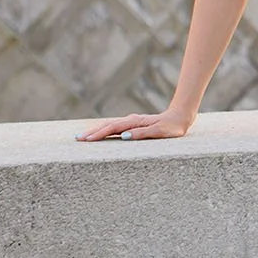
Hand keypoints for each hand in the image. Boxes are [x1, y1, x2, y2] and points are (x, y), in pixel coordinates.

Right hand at [76, 109, 194, 142]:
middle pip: (107, 126)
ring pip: (110, 126)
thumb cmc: (172, 127)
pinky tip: (100, 135)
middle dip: (92, 132)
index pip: (112, 128)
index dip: (98, 134)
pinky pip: (116, 128)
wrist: (180, 117)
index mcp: (134, 122)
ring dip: (97, 131)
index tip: (85, 139)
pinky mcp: (133, 125)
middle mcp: (130, 120)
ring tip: (84, 137)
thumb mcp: (159, 132)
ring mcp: (131, 122)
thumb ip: (142, 134)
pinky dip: (105, 131)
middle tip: (77, 139)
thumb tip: (124, 137)